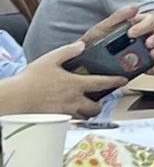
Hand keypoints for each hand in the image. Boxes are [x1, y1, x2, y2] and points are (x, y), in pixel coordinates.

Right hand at [7, 41, 126, 116]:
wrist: (16, 97)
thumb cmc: (32, 79)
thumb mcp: (52, 58)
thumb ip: (69, 51)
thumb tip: (81, 45)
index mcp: (75, 84)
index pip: (102, 83)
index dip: (116, 81)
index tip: (124, 80)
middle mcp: (73, 99)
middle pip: (95, 106)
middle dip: (101, 104)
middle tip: (101, 99)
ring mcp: (65, 111)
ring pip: (84, 116)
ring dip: (88, 112)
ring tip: (87, 107)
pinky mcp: (56, 119)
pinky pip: (70, 121)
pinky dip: (74, 117)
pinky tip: (70, 112)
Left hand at [78, 3, 153, 68]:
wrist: (83, 65)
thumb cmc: (94, 42)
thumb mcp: (103, 28)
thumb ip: (118, 17)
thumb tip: (135, 6)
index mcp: (138, 25)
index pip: (150, 21)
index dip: (144, 26)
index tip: (131, 33)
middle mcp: (146, 37)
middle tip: (148, 44)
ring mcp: (146, 52)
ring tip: (153, 55)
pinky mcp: (143, 66)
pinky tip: (153, 70)